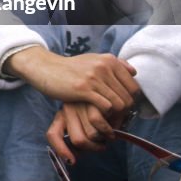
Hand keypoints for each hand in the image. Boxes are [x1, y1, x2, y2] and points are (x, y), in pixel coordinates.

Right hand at [3, 47, 138, 112]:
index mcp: (109, 60)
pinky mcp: (83, 89)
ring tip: (108, 120)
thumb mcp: (93, 60)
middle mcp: (104, 66)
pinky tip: (98, 117)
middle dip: (124, 113)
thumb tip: (134, 72)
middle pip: (128, 98)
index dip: (130, 102)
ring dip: (115, 116)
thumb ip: (114, 65)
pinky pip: (106, 107)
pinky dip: (105, 116)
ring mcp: (94, 77)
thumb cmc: (71, 69)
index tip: (121, 109)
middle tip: (115, 119)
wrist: (46, 68)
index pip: (134, 87)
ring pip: (119, 104)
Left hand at [47, 102, 116, 163]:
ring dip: (103, 139)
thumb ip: (79, 139)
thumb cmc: (99, 114)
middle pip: (78, 141)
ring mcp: (79, 105)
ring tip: (107, 133)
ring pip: (91, 135)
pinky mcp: (92, 100)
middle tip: (101, 145)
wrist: (112, 94)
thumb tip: (72, 160)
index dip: (61, 150)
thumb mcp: (85, 126)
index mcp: (62, 117)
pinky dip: (108, 130)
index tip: (71, 162)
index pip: (53, 134)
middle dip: (93, 148)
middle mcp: (67, 109)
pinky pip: (99, 123)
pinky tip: (112, 128)